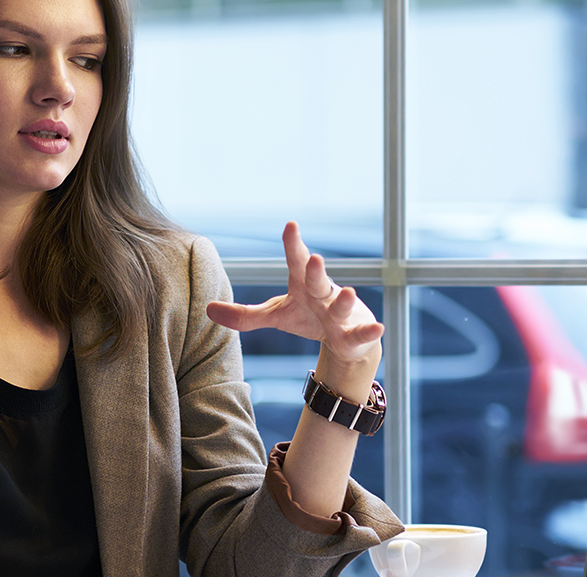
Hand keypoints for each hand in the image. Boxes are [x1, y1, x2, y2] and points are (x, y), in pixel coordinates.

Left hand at [206, 222, 383, 366]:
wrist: (342, 341)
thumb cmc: (307, 318)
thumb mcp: (275, 315)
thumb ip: (244, 315)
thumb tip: (207, 309)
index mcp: (303, 285)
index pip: (297, 262)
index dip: (293, 244)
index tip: (290, 225)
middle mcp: (324, 294)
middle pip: (318, 281)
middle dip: (317, 270)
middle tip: (314, 258)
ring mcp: (342, 314)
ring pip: (343, 305)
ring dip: (345, 300)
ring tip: (348, 291)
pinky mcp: (354, 335)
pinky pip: (362, 333)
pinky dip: (370, 331)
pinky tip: (378, 327)